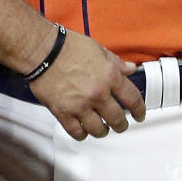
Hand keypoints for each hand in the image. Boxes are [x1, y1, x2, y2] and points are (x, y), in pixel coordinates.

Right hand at [28, 30, 144, 139]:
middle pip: (117, 119)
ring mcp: (81, 105)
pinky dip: (82, 134)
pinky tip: (83, 130)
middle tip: (119, 124)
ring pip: (99, 130)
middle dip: (121, 124)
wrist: (42, 51)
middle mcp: (98, 94)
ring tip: (101, 128)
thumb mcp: (98, 49)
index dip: (140, 111)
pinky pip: (77, 132)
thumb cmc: (68, 46)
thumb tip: (130, 70)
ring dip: (103, 131)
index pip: (133, 100)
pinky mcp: (63, 113)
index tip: (139, 115)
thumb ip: (116, 62)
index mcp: (110, 76)